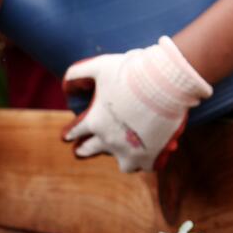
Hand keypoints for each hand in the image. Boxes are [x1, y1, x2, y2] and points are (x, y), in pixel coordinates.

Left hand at [61, 36, 212, 172]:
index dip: (70, 133)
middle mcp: (109, 140)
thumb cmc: (133, 71)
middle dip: (84, 149)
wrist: (167, 80)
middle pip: (88, 151)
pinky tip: (148, 156)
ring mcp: (130, 151)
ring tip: (122, 154)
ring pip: (121, 164)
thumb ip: (77, 73)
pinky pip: (145, 166)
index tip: (67, 136)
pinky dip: (146, 161)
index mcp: (94, 121)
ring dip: (119, 157)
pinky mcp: (151, 157)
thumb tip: (65, 86)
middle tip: (81, 149)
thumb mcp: (100, 65)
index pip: (74, 132)